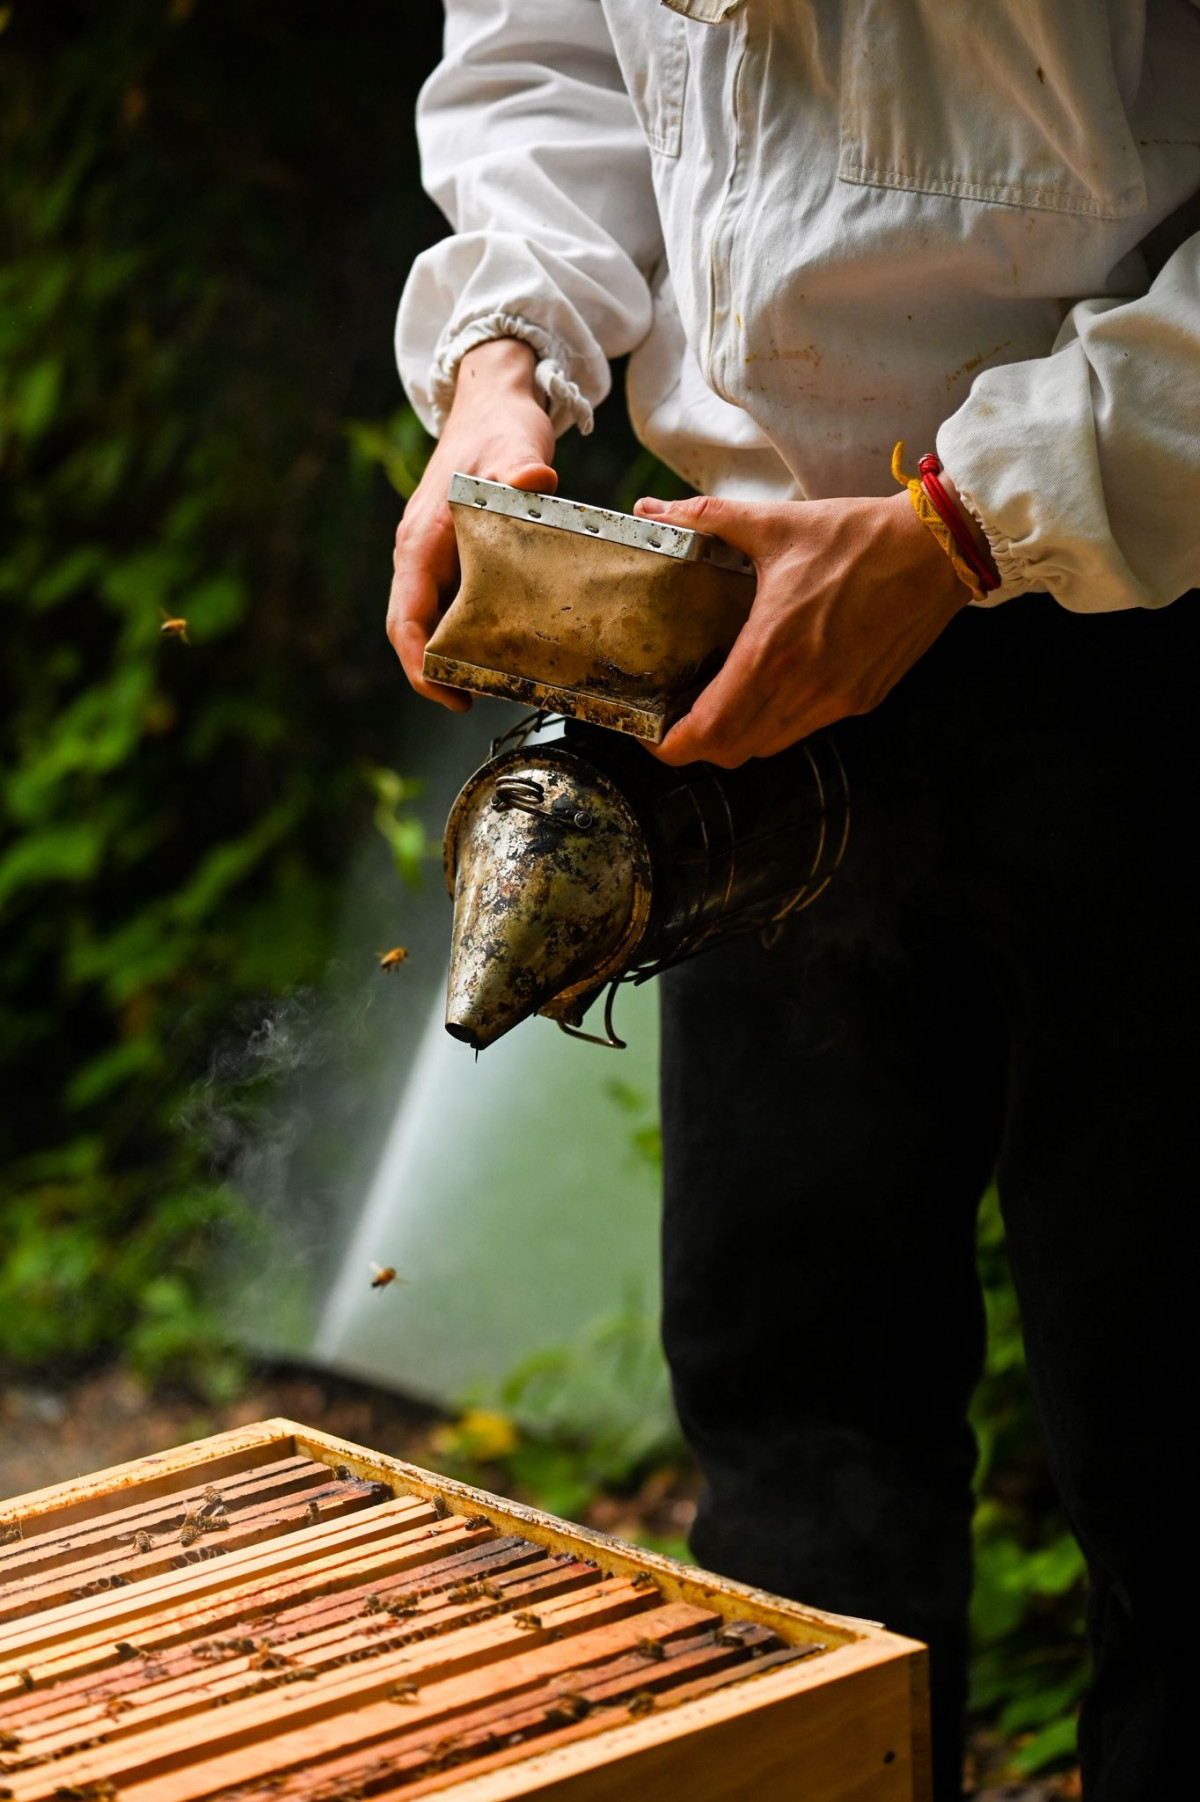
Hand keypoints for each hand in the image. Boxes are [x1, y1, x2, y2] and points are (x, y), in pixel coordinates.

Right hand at [387, 338, 556, 708]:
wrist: (492, 399)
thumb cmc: (501, 425)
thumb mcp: (517, 446)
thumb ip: (523, 469)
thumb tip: (534, 481)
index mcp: (423, 539)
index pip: (407, 617)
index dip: (419, 663)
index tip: (446, 694)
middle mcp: (419, 551)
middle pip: (414, 627)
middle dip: (436, 670)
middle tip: (476, 700)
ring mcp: (432, 552)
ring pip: (431, 616)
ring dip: (451, 652)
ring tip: (493, 682)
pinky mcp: (450, 551)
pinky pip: (450, 601)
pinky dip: (467, 629)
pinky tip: (503, 642)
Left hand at [632, 489, 976, 765]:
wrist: (939, 550)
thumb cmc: (860, 537)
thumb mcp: (775, 523)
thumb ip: (705, 519)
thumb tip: (651, 510)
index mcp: (772, 652)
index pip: (709, 731)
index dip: (670, 745)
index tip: (650, 731)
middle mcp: (803, 690)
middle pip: (732, 751)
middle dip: (697, 743)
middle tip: (677, 715)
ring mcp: (836, 701)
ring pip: (769, 745)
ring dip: (737, 735)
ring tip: (718, 702)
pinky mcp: (862, 700)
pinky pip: (806, 729)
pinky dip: (777, 722)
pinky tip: (772, 685)